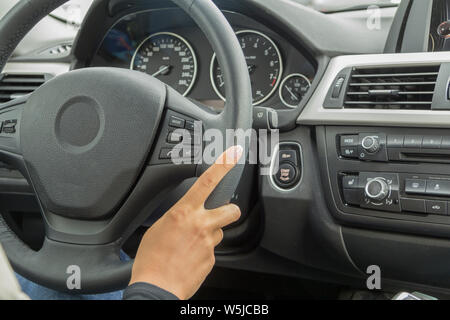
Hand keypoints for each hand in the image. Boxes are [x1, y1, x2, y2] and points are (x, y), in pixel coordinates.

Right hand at [129, 145, 243, 298]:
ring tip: (191, 245)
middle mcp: (201, 225)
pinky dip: (203, 252)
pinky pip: (212, 250)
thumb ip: (176, 217)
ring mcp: (209, 243)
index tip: (234, 154)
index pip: (207, 181)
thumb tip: (183, 216)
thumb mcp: (158, 228)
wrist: (156, 288)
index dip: (223, 165)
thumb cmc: (151, 259)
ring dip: (210, 235)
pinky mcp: (212, 259)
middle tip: (220, 214)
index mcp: (184, 212)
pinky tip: (189, 258)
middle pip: (230, 209)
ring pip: (219, 232)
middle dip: (229, 210)